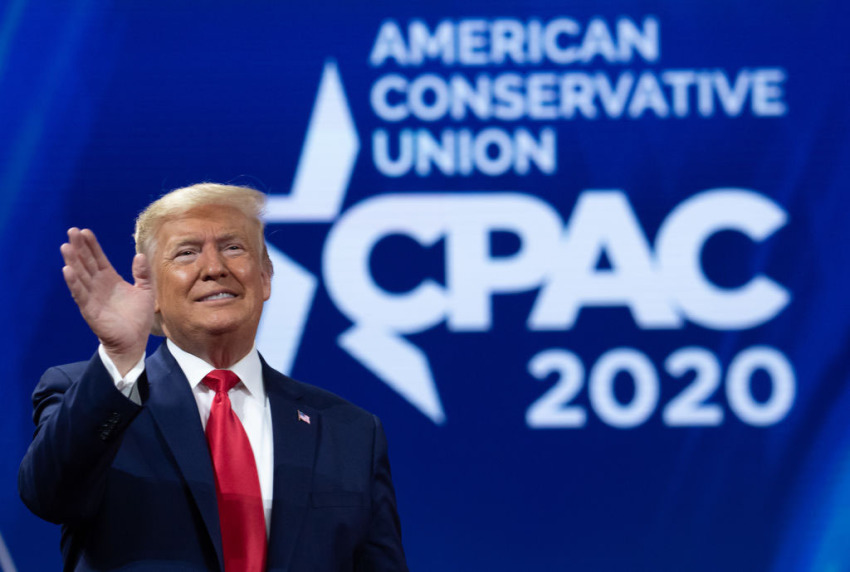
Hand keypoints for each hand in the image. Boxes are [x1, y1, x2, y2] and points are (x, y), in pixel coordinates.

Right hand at [61, 228, 154, 375]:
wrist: (134, 341)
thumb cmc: (138, 317)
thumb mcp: (145, 291)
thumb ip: (142, 274)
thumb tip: (140, 255)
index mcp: (110, 279)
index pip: (98, 258)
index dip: (92, 245)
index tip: (85, 231)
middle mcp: (98, 285)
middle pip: (86, 262)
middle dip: (79, 247)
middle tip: (72, 231)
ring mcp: (92, 296)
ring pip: (80, 275)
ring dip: (73, 261)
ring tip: (66, 246)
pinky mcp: (89, 309)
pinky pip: (80, 294)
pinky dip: (73, 282)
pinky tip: (67, 270)